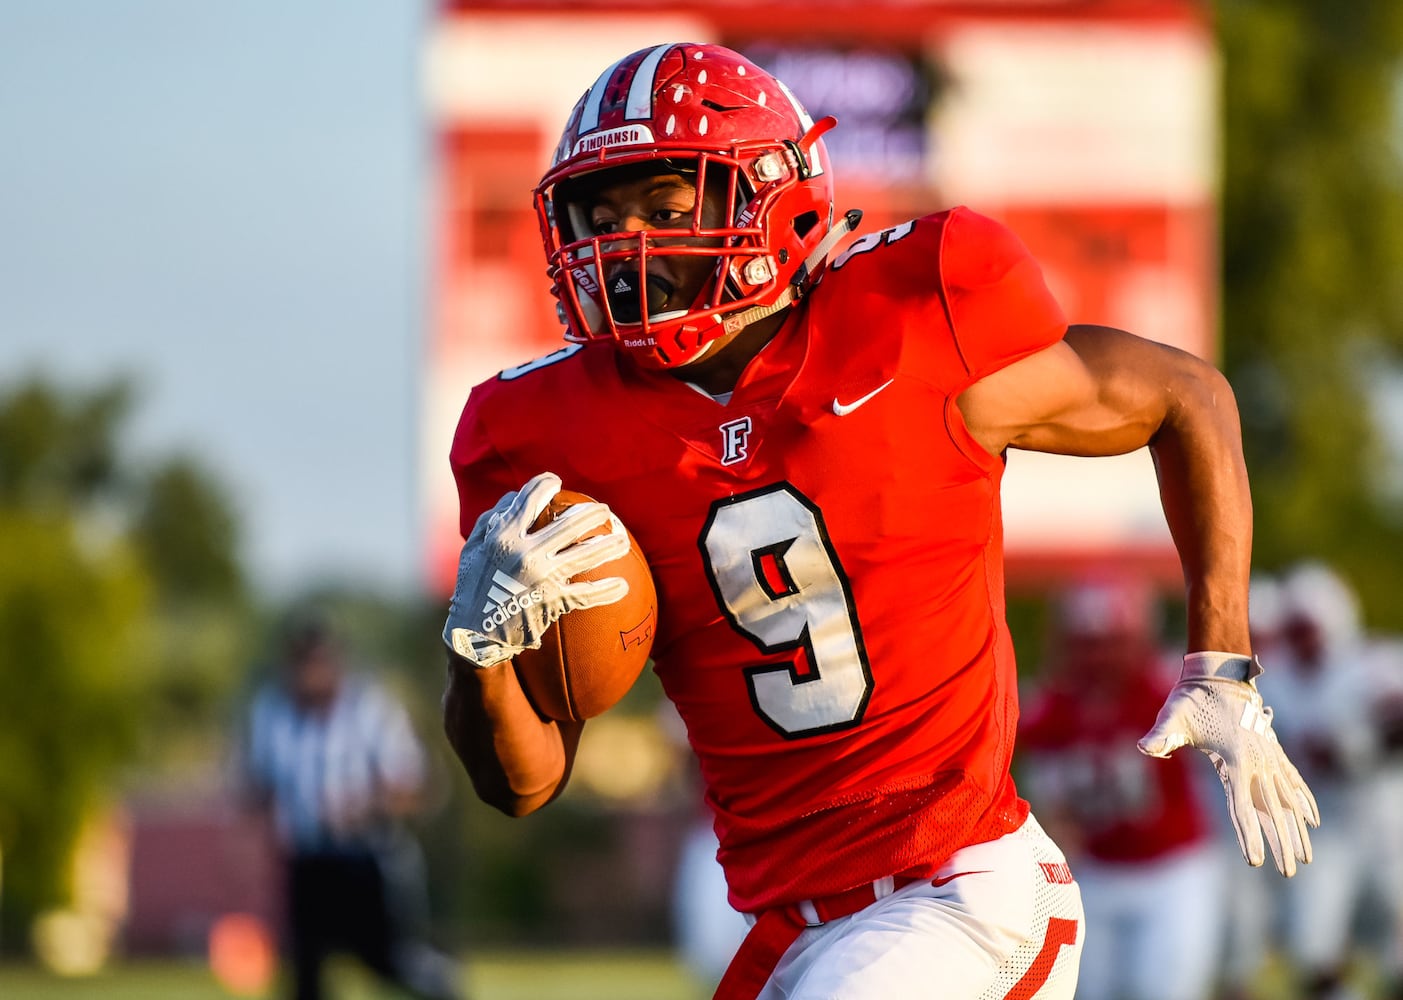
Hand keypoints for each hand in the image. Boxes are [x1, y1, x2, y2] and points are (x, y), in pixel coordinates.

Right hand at [443, 471, 630, 666]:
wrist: (474, 634)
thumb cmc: (472, 587)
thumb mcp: (472, 548)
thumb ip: (491, 519)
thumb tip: (514, 497)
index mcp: (504, 536)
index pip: (529, 499)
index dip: (545, 484)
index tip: (555, 481)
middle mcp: (526, 553)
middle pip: (569, 525)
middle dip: (592, 514)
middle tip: (604, 511)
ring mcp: (542, 577)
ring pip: (585, 555)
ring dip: (609, 545)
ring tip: (623, 539)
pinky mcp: (553, 601)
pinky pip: (586, 595)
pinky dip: (606, 591)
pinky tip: (622, 587)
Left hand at [1138, 651, 1319, 876]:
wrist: (1218, 673)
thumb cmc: (1192, 698)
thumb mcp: (1173, 715)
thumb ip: (1161, 734)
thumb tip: (1144, 747)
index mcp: (1235, 759)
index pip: (1242, 806)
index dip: (1249, 835)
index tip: (1255, 862)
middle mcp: (1258, 761)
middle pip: (1272, 810)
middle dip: (1281, 842)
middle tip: (1289, 872)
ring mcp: (1268, 756)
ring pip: (1286, 800)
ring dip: (1297, 829)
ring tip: (1306, 857)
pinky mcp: (1272, 751)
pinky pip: (1292, 780)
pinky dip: (1303, 800)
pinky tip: (1312, 820)